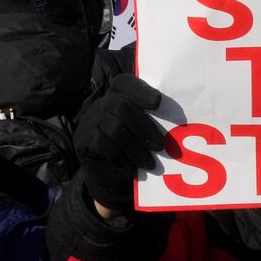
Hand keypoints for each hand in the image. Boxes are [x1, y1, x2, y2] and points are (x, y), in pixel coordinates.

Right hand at [73, 75, 168, 215]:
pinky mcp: (82, 141)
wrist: (109, 177)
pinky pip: (104, 146)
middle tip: (161, 146)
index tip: (158, 103)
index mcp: (116, 96)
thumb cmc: (132, 151)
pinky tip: (132, 168)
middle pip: (121, 106)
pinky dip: (123, 157)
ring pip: (115, 128)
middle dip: (145, 126)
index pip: (124, 83)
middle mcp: (100, 104)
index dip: (141, 91)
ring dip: (137, 148)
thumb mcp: (142, 131)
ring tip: (150, 163)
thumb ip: (152, 121)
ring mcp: (89, 121)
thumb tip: (177, 123)